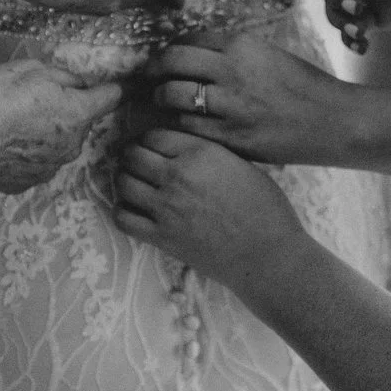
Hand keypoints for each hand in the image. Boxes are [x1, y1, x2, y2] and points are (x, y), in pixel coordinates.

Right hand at [0, 61, 121, 194]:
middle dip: (67, 110)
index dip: (113, 88)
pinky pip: (37, 162)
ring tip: (15, 122)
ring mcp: (50, 168)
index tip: (117, 86)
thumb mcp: (31, 69)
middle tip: (36, 99)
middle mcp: (71, 146)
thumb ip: (62, 76)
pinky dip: (27, 153)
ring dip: (47, 133)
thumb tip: (76, 84)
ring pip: (59, 144)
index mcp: (77, 114)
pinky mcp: (27, 183)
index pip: (110, 98)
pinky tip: (5, 143)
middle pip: (81, 123)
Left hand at [113, 128, 305, 285]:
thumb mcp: (241, 164)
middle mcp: (177, 175)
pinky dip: (124, 212)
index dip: (150, 140)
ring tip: (137, 186)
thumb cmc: (266, 209)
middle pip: (132, 155)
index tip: (153, 148)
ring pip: (122, 183)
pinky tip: (137, 211)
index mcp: (200, 152)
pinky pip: (123, 218)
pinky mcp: (161, 237)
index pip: (153, 135)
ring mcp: (166, 207)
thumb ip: (208, 153)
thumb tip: (184, 149)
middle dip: (133, 157)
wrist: (268, 256)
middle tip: (140, 165)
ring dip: (126, 181)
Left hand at [136, 31, 355, 167]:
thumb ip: (233, 54)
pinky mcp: (231, 136)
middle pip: (172, 62)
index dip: (171, 48)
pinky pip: (188, 127)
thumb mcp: (268, 56)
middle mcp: (231, 71)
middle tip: (148, 76)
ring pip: (173, 96)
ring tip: (162, 101)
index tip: (165, 57)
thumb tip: (195, 54)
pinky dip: (178, 124)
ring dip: (162, 98)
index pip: (188, 39)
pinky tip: (180, 125)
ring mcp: (229, 105)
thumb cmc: (303, 87)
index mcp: (242, 46)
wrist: (334, 121)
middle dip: (154, 69)